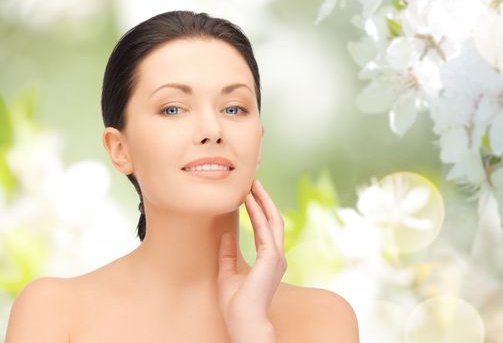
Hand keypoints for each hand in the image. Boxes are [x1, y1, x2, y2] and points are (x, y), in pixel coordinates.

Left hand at [217, 178, 286, 339]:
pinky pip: (264, 229)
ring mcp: (276, 256)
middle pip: (273, 218)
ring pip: (272, 219)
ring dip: (262, 199)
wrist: (244, 322)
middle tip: (253, 180)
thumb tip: (225, 235)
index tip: (250, 193)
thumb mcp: (227, 274)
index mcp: (269, 260)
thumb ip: (228, 255)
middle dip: (264, 198)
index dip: (259, 209)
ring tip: (251, 183)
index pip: (266, 227)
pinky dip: (257, 212)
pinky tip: (248, 199)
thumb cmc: (237, 305)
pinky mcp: (271, 257)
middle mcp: (277, 255)